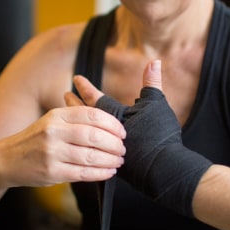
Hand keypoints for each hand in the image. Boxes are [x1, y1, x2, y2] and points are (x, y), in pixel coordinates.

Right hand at [0, 105, 125, 187]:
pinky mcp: (51, 172)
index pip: (91, 115)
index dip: (112, 124)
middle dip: (114, 144)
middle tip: (123, 149)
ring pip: (90, 156)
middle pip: (93, 136)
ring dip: (110, 160)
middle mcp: (53, 131)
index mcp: (56, 115)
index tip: (122, 132)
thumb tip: (110, 123)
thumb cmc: (37, 139)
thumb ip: (76, 118)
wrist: (7, 159)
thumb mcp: (52, 121)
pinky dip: (100, 173)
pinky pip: (83, 173)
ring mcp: (51, 152)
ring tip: (119, 161)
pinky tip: (109, 171)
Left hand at [73, 60, 211, 216]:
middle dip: (75, 104)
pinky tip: (79, 141)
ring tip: (67, 115)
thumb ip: (152, 82)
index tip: (76, 78)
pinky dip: (84, 143)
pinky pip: (89, 151)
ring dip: (77, 122)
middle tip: (65, 95)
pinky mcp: (108, 163)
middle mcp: (104, 132)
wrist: (164, 168)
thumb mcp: (156, 104)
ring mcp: (104, 148)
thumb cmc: (160, 133)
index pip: (95, 98)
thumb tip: (156, 60)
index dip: (85, 87)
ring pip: (85, 132)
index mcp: (114, 115)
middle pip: (84, 115)